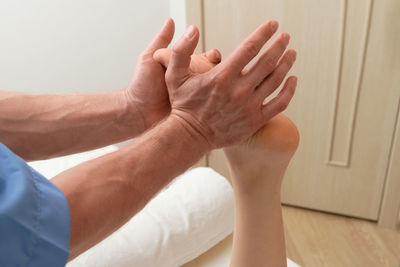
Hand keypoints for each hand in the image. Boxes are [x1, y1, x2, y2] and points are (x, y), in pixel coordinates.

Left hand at [125, 19, 222, 130]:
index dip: (212, 57)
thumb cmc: (141, 86)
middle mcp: (190, 83)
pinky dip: (217, 101)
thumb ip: (162, 40)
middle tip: (220, 70)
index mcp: (182, 69)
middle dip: (221, 70)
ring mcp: (193, 99)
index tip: (214, 55)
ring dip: (221, 85)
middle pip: (213, 74)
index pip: (204, 59)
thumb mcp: (150, 58)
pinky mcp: (194, 111)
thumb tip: (172, 21)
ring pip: (214, 89)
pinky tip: (221, 97)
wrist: (137, 112)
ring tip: (224, 84)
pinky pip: (209, 104)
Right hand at [164, 21, 296, 148]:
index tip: (273, 25)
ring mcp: (249, 107)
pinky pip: (279, 104)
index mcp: (222, 77)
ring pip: (275, 81)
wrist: (189, 136)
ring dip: (286, 64)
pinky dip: (289, 91)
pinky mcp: (255, 121)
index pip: (249, 48)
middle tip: (285, 37)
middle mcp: (238, 91)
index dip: (263, 34)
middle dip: (279, 46)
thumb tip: (193, 29)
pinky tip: (293, 80)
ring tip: (292, 53)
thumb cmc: (183, 104)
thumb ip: (181, 50)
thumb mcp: (175, 75)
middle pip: (267, 62)